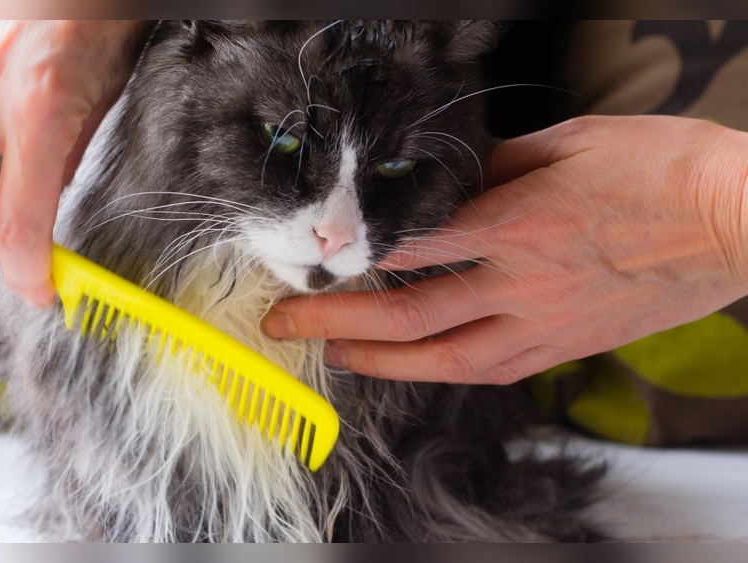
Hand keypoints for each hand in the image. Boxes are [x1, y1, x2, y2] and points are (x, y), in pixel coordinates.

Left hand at [263, 115, 747, 384]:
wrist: (737, 220)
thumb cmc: (659, 169)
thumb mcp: (569, 141)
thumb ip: (496, 164)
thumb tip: (449, 176)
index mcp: (513, 222)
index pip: (405, 246)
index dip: (345, 255)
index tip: (307, 257)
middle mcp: (518, 282)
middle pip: (405, 315)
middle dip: (333, 321)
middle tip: (283, 324)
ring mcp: (542, 323)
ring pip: (441, 358)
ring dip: (376, 362)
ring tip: (332, 357)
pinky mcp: (566, 346)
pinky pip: (489, 368)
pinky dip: (440, 368)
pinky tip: (412, 366)